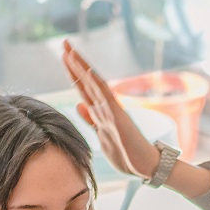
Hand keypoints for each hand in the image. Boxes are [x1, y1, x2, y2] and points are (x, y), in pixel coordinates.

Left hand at [64, 41, 161, 179]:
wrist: (146, 167)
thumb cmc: (127, 155)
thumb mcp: (102, 136)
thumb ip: (91, 120)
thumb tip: (79, 105)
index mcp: (100, 113)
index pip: (83, 88)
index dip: (72, 72)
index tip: (63, 56)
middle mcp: (105, 108)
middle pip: (86, 81)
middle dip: (74, 62)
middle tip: (64, 42)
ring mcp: (111, 112)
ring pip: (93, 85)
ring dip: (81, 67)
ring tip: (70, 50)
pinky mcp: (118, 119)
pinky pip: (106, 98)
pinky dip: (97, 84)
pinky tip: (88, 70)